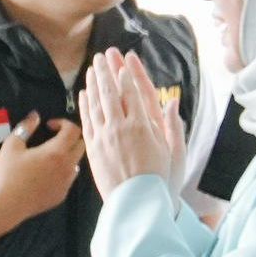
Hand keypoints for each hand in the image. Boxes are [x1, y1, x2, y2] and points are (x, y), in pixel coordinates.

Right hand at [0, 114, 85, 228]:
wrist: (7, 205)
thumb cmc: (8, 174)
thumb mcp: (12, 146)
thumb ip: (25, 128)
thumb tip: (35, 116)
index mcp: (56, 151)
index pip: (73, 130)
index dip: (63, 123)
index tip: (50, 126)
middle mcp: (67, 166)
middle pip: (81, 145)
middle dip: (70, 138)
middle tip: (54, 138)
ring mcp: (66, 182)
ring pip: (76, 163)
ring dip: (67, 156)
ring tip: (49, 158)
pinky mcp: (62, 194)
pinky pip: (68, 178)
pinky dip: (62, 172)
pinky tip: (46, 175)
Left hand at [78, 50, 181, 195]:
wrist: (136, 201)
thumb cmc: (158, 177)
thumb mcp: (171, 150)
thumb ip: (170, 123)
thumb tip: (171, 101)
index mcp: (143, 126)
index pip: (133, 92)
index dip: (127, 74)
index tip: (124, 60)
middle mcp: (121, 128)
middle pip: (112, 93)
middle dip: (107, 71)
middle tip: (103, 54)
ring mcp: (104, 137)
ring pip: (96, 104)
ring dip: (94, 83)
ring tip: (92, 68)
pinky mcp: (92, 148)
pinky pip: (87, 121)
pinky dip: (85, 104)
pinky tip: (84, 92)